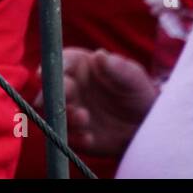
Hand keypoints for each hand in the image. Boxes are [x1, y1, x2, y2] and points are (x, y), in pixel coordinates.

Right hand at [33, 47, 157, 156]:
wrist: (145, 125)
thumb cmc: (137, 93)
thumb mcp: (134, 79)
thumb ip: (119, 68)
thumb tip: (100, 55)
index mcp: (76, 66)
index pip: (57, 63)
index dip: (51, 69)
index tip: (48, 75)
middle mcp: (66, 87)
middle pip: (48, 89)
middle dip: (53, 95)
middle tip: (69, 101)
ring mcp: (67, 111)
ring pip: (52, 113)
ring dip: (63, 116)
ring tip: (84, 118)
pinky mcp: (72, 133)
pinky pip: (64, 137)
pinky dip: (74, 137)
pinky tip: (89, 137)